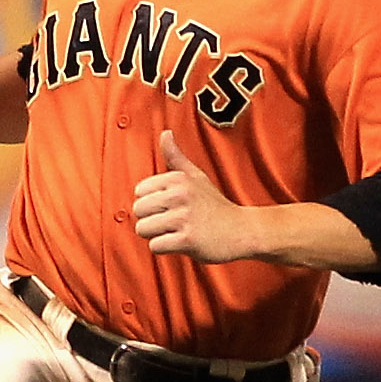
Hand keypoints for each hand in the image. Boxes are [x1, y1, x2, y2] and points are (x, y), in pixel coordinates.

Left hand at [132, 132, 264, 264]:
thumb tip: (165, 133)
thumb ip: (176, 157)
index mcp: (179, 178)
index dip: (152, 202)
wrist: (242, 231)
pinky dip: (165, 248)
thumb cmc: (215, 206)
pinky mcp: (187, 240)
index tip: (170, 206)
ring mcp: (184, 217)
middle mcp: (180, 195)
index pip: (140, 191)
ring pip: (143, 229)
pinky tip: (181, 243)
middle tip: (173, 221)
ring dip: (157, 235)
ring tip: (176, 231)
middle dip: (151, 220)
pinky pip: (155, 246)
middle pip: (138, 210)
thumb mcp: (197, 176)